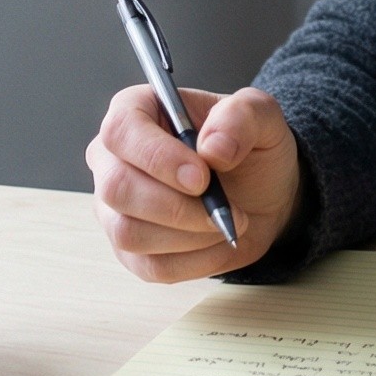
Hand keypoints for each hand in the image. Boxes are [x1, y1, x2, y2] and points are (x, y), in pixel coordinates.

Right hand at [86, 84, 300, 281]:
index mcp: (136, 110)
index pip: (121, 130)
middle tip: (222, 208)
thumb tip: (213, 147)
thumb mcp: (261, 116)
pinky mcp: (129, 249)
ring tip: (226, 221)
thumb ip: (242, 117)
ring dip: (190, 235)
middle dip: (176, 206)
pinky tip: (217, 241)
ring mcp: (115, 207)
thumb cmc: (248, 147)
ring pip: (129, 232)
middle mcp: (113, 158)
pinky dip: (195, 260)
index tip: (201, 177)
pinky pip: (150, 266)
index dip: (157, 156)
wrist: (259, 193)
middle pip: (116, 187)